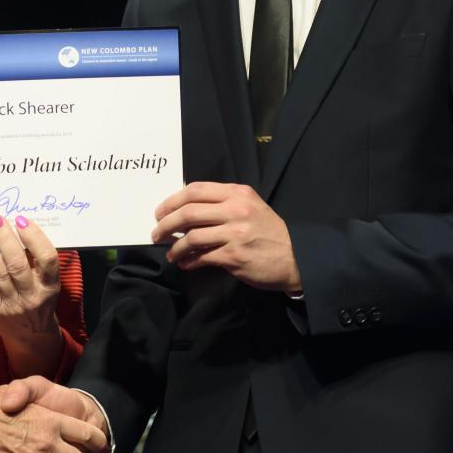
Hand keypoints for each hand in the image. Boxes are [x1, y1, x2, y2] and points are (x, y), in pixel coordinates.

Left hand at [0, 214, 62, 375]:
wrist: (31, 336)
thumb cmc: (40, 300)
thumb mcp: (48, 283)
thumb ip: (38, 262)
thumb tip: (19, 228)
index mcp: (50, 286)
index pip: (47, 258)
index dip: (35, 237)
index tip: (22, 221)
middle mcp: (32, 296)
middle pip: (16, 263)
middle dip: (5, 237)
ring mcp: (11, 304)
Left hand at [150, 181, 301, 290]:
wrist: (295, 257)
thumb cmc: (268, 232)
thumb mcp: (250, 206)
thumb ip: (222, 203)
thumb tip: (185, 209)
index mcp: (237, 193)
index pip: (195, 190)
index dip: (171, 201)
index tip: (160, 212)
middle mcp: (236, 209)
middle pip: (188, 212)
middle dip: (166, 224)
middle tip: (156, 233)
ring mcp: (235, 233)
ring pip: (192, 236)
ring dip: (175, 246)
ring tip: (171, 253)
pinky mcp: (235, 256)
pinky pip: (202, 257)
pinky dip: (189, 260)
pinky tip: (185, 263)